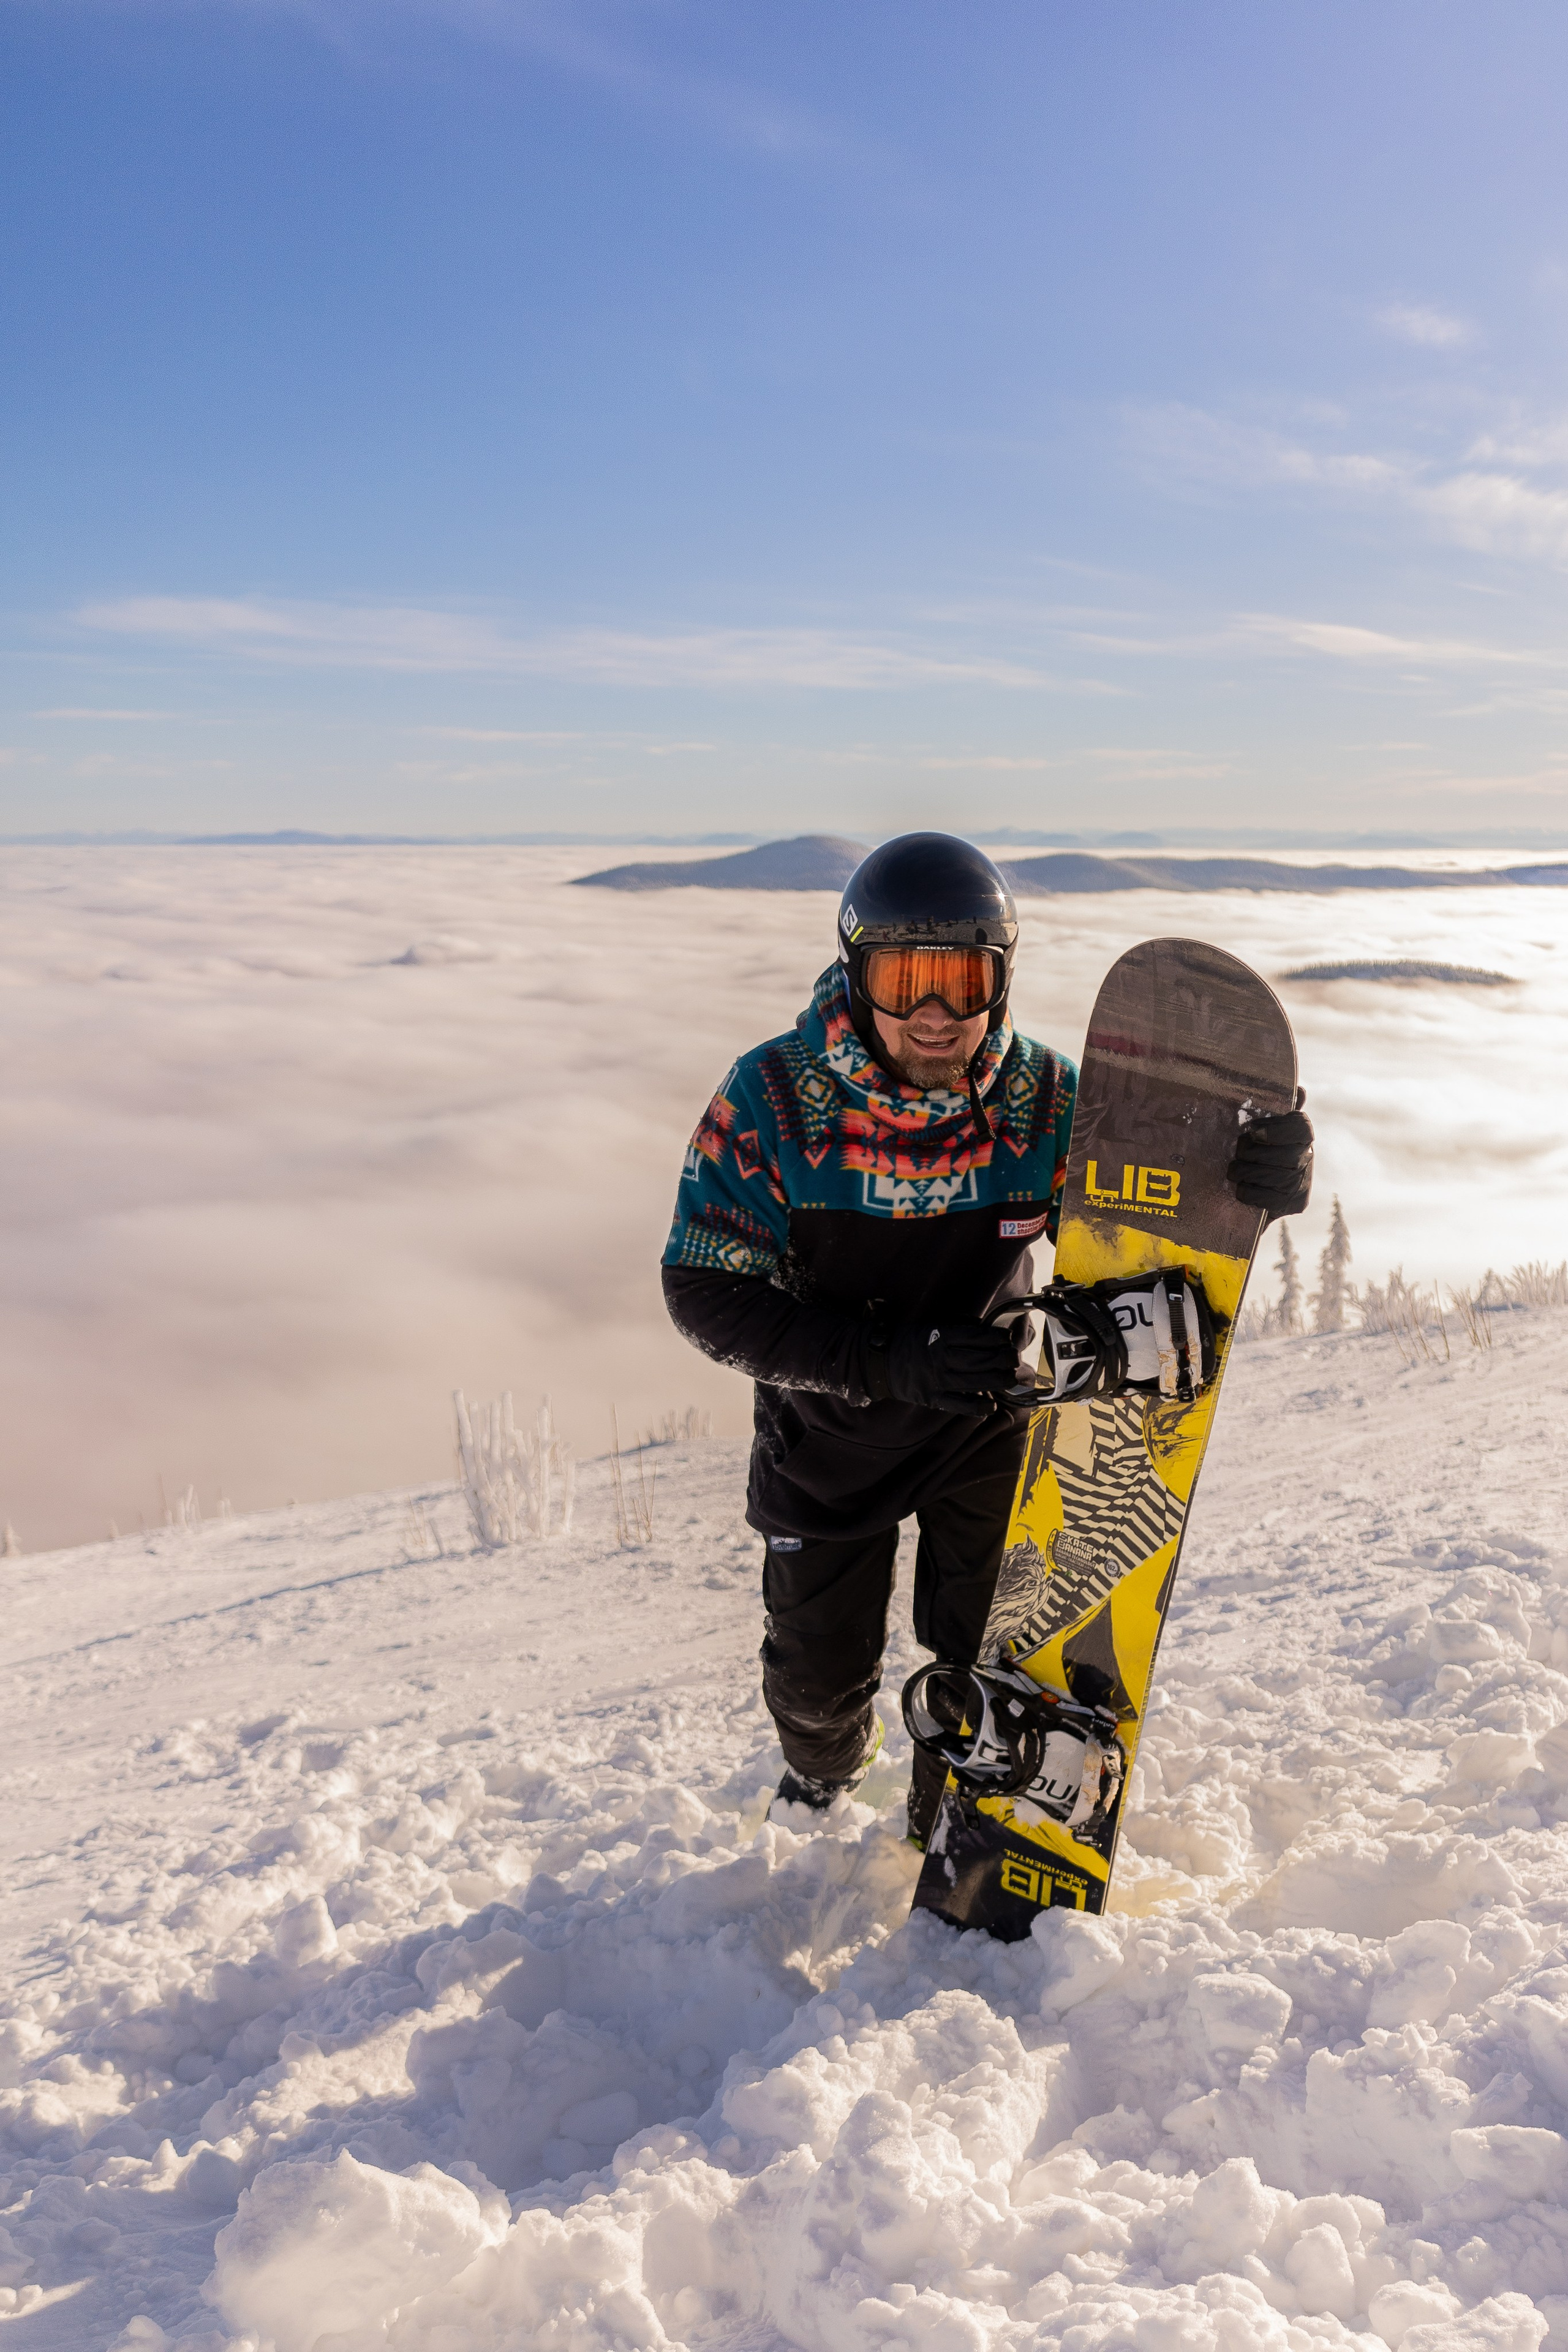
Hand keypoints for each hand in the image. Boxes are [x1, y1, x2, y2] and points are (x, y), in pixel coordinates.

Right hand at [865, 1317, 1019, 1415]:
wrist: (879, 1361)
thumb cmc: (910, 1341)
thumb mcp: (931, 1326)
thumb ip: (957, 1327)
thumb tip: (986, 1330)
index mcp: (939, 1336)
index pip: (976, 1337)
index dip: (996, 1338)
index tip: (1009, 1339)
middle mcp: (939, 1358)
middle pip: (979, 1360)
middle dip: (1002, 1360)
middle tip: (1015, 1359)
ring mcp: (936, 1380)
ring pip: (973, 1382)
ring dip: (997, 1381)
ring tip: (1011, 1379)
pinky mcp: (931, 1398)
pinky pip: (958, 1405)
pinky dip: (977, 1407)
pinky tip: (991, 1406)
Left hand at [1229, 1089, 1313, 1220]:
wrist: (1260, 1193)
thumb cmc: (1257, 1151)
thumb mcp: (1263, 1128)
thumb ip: (1278, 1107)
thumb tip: (1300, 1090)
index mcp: (1302, 1134)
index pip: (1301, 1127)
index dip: (1277, 1128)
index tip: (1253, 1129)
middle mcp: (1308, 1158)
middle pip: (1284, 1154)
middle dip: (1252, 1153)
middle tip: (1238, 1153)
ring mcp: (1303, 1183)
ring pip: (1273, 1176)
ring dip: (1246, 1172)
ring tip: (1235, 1170)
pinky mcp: (1295, 1204)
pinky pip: (1267, 1198)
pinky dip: (1248, 1192)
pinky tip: (1243, 1187)